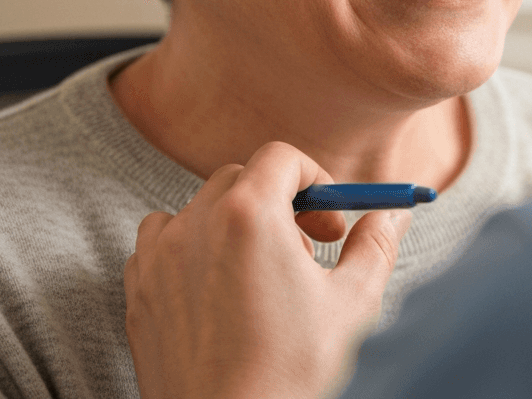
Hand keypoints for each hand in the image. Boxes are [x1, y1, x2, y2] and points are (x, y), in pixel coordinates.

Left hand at [124, 141, 411, 398]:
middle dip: (279, 200)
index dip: (314, 178)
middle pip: (242, 176)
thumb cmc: (289, 375)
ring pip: (199, 206)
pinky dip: (188, 248)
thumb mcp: (351, 305)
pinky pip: (160, 241)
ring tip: (260, 271)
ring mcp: (160, 258)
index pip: (281, 157)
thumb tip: (393, 213)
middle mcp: (197, 225)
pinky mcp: (139, 292)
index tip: (331, 221)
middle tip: (310, 247)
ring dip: (233, 222)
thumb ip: (375, 245)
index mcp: (249, 215)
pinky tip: (216, 288)